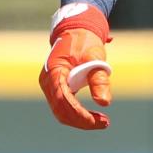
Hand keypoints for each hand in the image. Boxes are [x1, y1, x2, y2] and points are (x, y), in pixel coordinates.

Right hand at [39, 3, 112, 129]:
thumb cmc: (85, 41)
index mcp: (54, 73)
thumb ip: (99, 79)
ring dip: (80, 119)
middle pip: (61, 111)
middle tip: (105, 123)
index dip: (80, 115)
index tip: (98, 121)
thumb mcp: (95, 57)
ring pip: (61, 111)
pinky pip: (63, 106)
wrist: (75, 29)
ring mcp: (50, 86)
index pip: (63, 101)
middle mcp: (48, 82)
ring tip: (102, 121)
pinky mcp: (55, 87)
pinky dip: (77, 113)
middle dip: (82, 121)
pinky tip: (93, 116)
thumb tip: (104, 103)